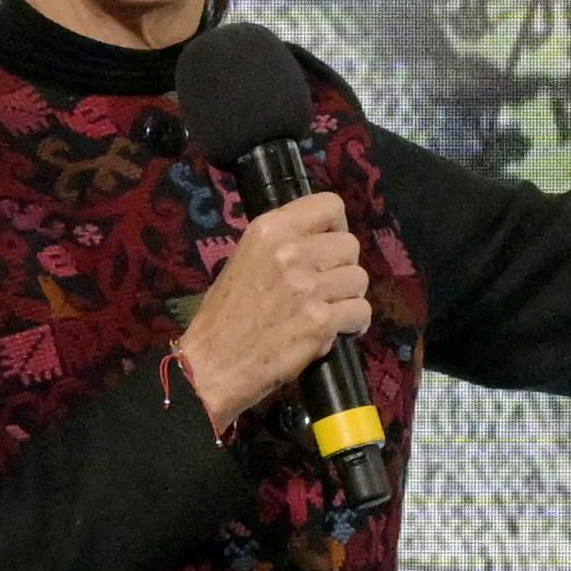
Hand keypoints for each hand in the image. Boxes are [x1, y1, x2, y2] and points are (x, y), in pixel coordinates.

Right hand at [172, 189, 371, 433]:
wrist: (209, 365)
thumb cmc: (224, 316)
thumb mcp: (245, 260)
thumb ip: (284, 246)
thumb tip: (322, 241)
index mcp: (270, 229)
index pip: (330, 205)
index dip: (336, 228)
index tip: (327, 249)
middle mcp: (291, 251)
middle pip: (350, 245)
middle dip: (341, 268)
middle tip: (323, 289)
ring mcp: (307, 286)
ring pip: (359, 279)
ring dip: (348, 298)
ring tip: (324, 312)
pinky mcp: (320, 320)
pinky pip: (361, 312)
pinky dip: (353, 325)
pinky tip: (333, 332)